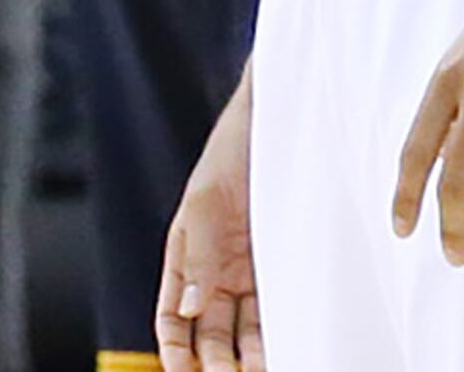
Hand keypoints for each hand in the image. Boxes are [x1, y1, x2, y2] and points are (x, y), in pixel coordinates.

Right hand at [157, 73, 265, 371]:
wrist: (280, 117)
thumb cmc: (231, 154)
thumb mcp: (207, 203)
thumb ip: (198, 257)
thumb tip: (189, 310)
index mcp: (185, 258)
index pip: (172, 316)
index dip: (174, 347)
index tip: (180, 371)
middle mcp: (216, 269)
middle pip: (210, 329)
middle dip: (215, 360)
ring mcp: (252, 265)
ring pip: (246, 322)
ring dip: (252, 351)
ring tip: (268, 369)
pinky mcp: (285, 255)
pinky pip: (279, 298)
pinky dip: (281, 323)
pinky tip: (292, 342)